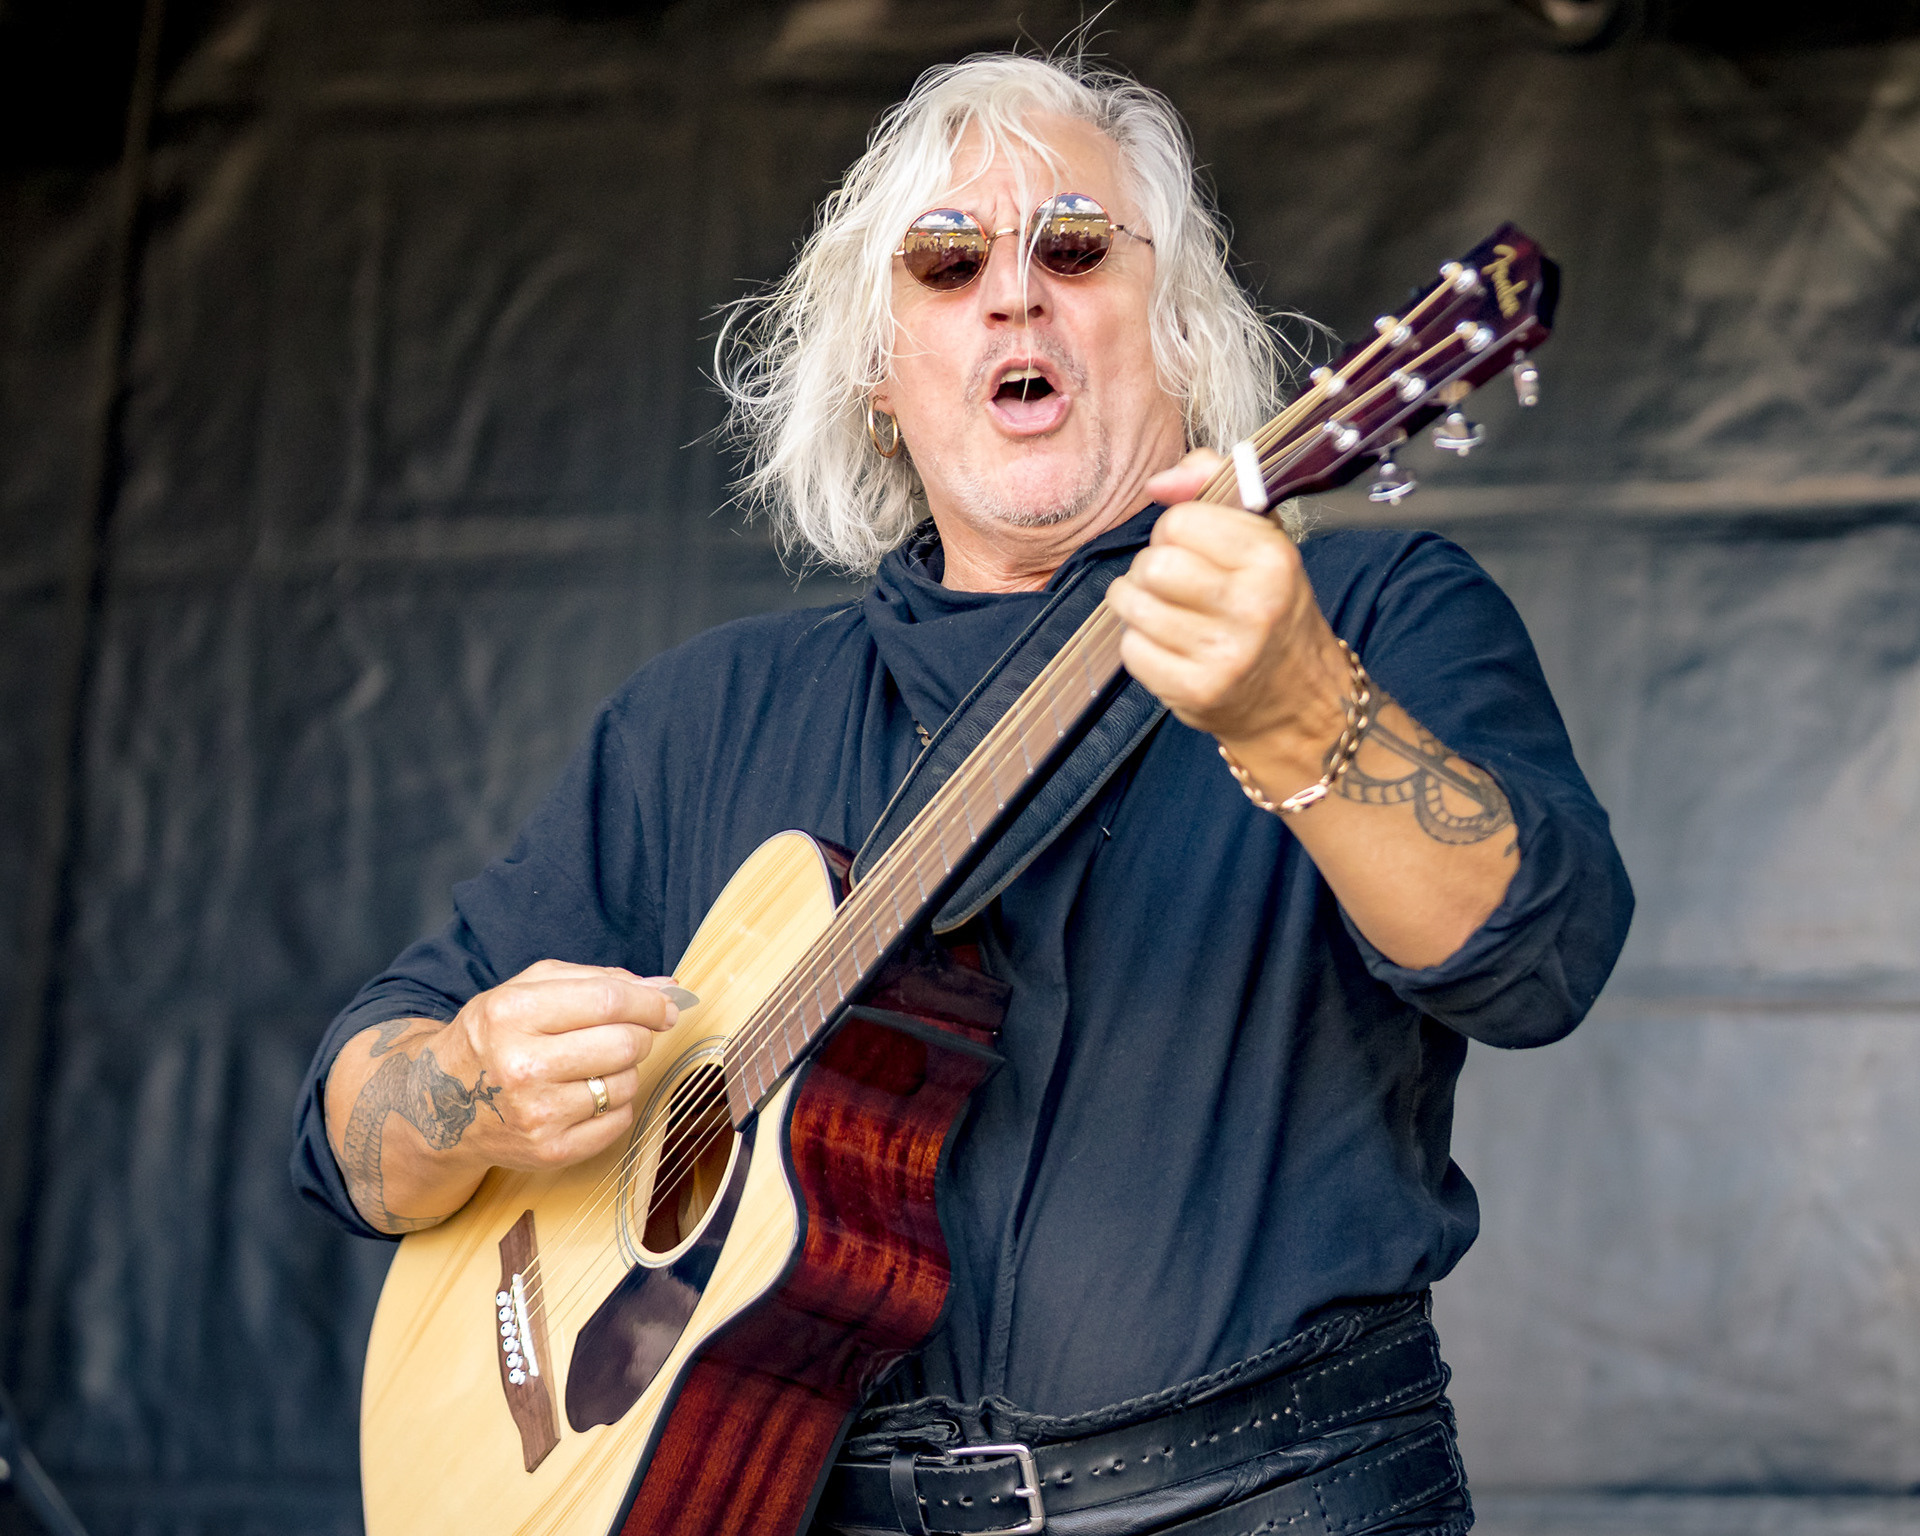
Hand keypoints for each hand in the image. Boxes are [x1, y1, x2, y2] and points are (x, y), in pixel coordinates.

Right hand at [442, 959, 680, 1171]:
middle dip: (641, 1034)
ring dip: (625, 1070)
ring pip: (626, 1082)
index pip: (607, 1001)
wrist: (440, 1103)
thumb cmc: (494, 1038)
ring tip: (595, 1066)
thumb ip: (594, 979)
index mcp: (512, 1014)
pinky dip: (615, 1105)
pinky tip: (587, 1096)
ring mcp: (536, 1114)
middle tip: (631, 1034)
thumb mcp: (525, 990)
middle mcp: (521, 1065)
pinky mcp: (550, 1151)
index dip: (648, 1002)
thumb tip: (663, 987)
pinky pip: (619, 1121)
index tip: (665, 1006)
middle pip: (624, 1043)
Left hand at [1108, 449, 1348, 764]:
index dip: (1174, 530)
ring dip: (1136, 604)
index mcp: (1271, 558)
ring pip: (1134, 606)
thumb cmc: (1271, 608)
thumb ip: (1213, 484)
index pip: (1179, 522)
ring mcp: (1224, 654)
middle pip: (1153, 565)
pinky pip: (1132, 650)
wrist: (1300, 698)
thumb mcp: (1262, 537)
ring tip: (1160, 609)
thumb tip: (1157, 483)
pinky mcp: (1196, 691)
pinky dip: (1140, 645)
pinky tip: (1165, 645)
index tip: (1191, 548)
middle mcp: (1252, 606)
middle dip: (1150, 568)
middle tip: (1170, 582)